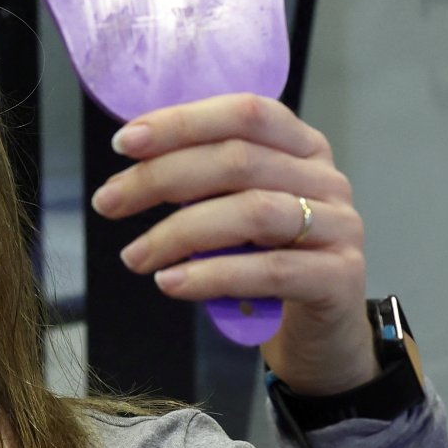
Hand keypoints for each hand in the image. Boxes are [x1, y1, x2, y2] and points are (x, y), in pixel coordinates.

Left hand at [91, 93, 371, 394]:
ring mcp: (340, 226)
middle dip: (161, 177)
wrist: (321, 335)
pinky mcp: (341, 277)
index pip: (245, 113)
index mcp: (303, 146)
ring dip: (179, 232)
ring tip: (134, 256)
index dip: (182, 123)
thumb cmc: (270, 263)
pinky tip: (172, 283)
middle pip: (239, 160)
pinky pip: (271, 270)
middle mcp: (327, 178)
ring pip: (252, 212)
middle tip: (107, 202)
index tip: (124, 144)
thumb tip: (135, 161)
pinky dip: (213, 275)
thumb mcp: (239, 212)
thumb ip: (208, 182)